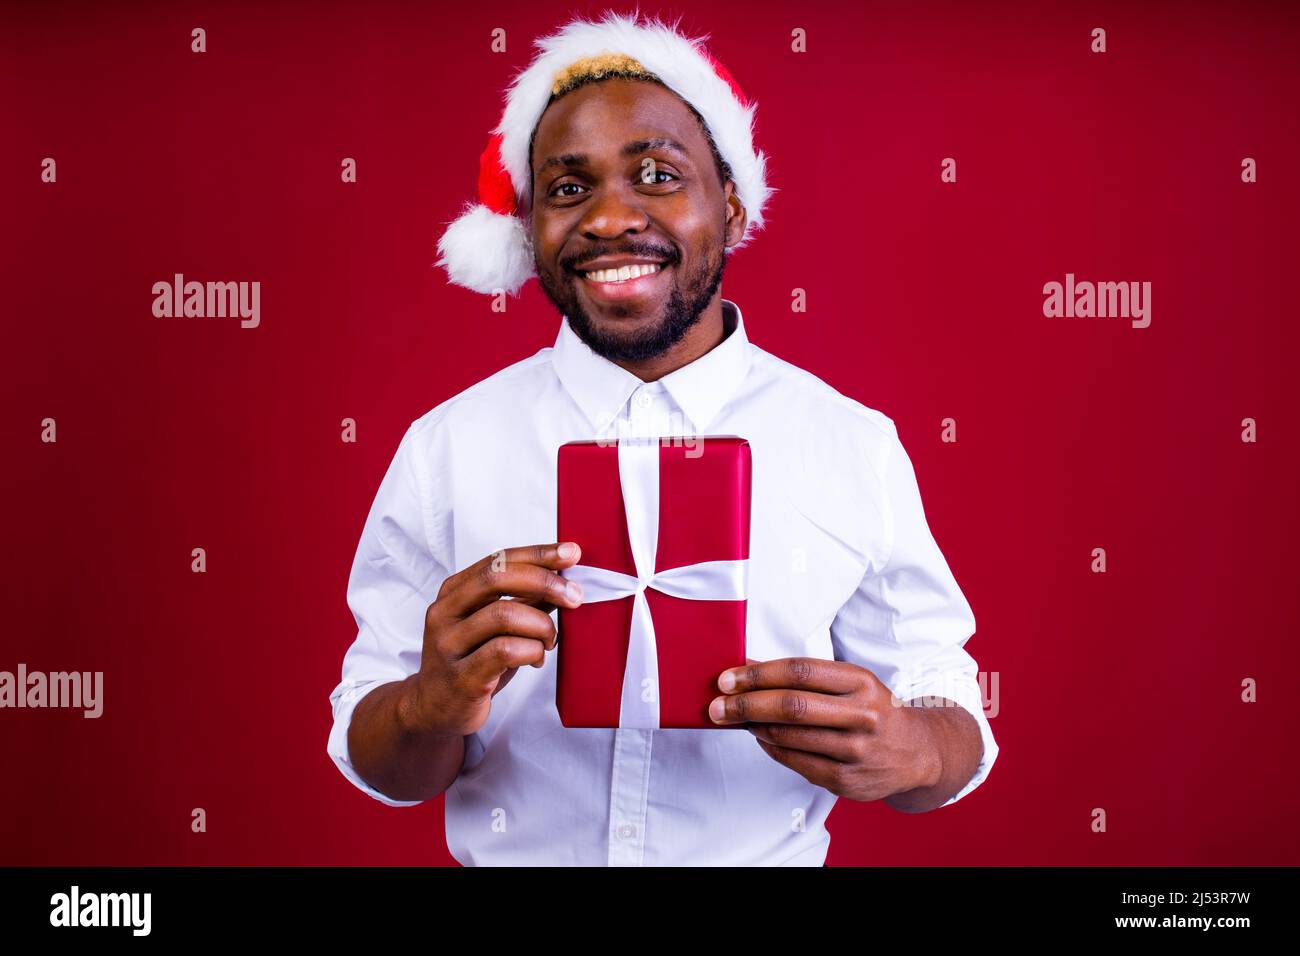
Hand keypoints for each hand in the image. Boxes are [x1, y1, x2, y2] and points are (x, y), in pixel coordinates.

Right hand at [399, 542, 584, 738]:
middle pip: (497, 577)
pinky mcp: (461, 677)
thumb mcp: (494, 626)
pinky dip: (532, 650)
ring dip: (541, 625)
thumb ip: (523, 602)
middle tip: (575, 597)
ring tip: (549, 640)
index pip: (498, 560)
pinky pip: (505, 651)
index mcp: (454, 592)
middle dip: (544, 582)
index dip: (538, 553)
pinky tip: (536, 659)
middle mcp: (445, 612)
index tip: (572, 553)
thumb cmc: (471, 662)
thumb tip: (564, 580)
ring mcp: (449, 645)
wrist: (435, 709)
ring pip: (504, 615)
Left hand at [709, 657, 941, 801]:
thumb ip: (806, 677)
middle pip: (791, 706)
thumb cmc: (874, 709)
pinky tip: (759, 738)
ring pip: (789, 737)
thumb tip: (748, 666)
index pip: (800, 672)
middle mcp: (862, 715)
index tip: (728, 678)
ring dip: (752, 727)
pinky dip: (770, 748)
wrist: (917, 753)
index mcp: (862, 682)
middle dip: (745, 704)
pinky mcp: (846, 780)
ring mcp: (855, 751)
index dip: (758, 673)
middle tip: (716, 704)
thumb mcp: (852, 682)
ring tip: (733, 719)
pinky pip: (794, 762)